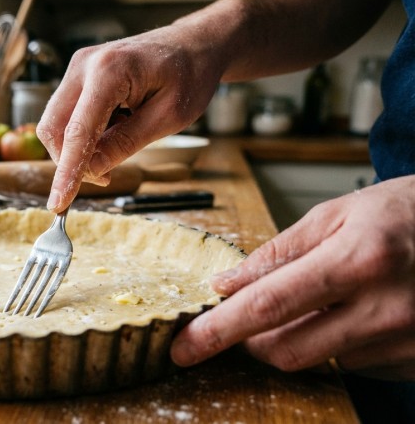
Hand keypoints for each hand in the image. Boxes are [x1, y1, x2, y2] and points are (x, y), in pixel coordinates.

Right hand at [36, 25, 224, 211]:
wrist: (193, 45)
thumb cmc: (189, 75)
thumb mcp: (168, 118)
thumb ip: (126, 144)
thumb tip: (92, 171)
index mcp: (109, 71)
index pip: (77, 132)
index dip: (66, 172)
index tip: (59, 203)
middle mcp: (84, 65)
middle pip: (53, 129)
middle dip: (70, 162)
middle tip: (106, 176)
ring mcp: (78, 68)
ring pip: (55, 124)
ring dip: (77, 148)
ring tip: (116, 146)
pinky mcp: (78, 76)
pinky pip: (67, 115)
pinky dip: (82, 134)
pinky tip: (114, 129)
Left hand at [171, 175, 414, 379]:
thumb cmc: (407, 212)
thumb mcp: (339, 213)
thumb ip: (279, 252)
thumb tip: (227, 285)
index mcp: (358, 260)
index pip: (267, 306)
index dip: (218, 331)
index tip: (185, 348)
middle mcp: (385, 307)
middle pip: (285, 350)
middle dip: (252, 338)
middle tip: (249, 314)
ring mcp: (406, 341)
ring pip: (317, 359)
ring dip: (301, 334)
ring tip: (330, 295)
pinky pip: (354, 365)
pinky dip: (338, 342)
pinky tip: (359, 311)